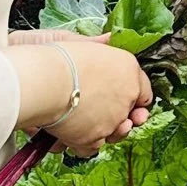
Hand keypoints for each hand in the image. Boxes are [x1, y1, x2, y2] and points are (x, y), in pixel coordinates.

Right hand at [11, 31, 152, 156]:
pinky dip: (82, 143)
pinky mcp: (95, 138)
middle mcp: (127, 96)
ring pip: (114, 133)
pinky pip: (93, 146)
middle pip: (131, 114)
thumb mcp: (82, 43)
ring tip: (92, 126)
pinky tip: (73, 135)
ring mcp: (113, 119)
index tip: (128, 98)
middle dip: (123, 117)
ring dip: (106, 132)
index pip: (144, 88)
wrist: (43, 81)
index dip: (134, 95)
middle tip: (111, 116)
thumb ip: (100, 46)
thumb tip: (109, 38)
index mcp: (128, 69)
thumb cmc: (58, 59)